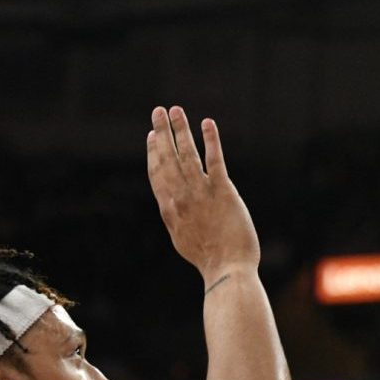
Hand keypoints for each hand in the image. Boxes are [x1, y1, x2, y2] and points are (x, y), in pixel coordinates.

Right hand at [146, 106, 259, 280]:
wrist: (226, 269)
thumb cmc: (209, 259)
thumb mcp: (182, 238)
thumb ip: (176, 217)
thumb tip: (172, 206)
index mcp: (169, 209)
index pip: (157, 173)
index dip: (153, 152)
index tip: (152, 135)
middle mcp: (181, 197)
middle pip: (167, 158)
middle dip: (162, 132)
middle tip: (158, 111)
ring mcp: (201, 193)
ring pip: (187, 154)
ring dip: (181, 129)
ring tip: (176, 110)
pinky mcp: (223, 191)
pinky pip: (214, 160)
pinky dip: (210, 140)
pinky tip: (207, 123)